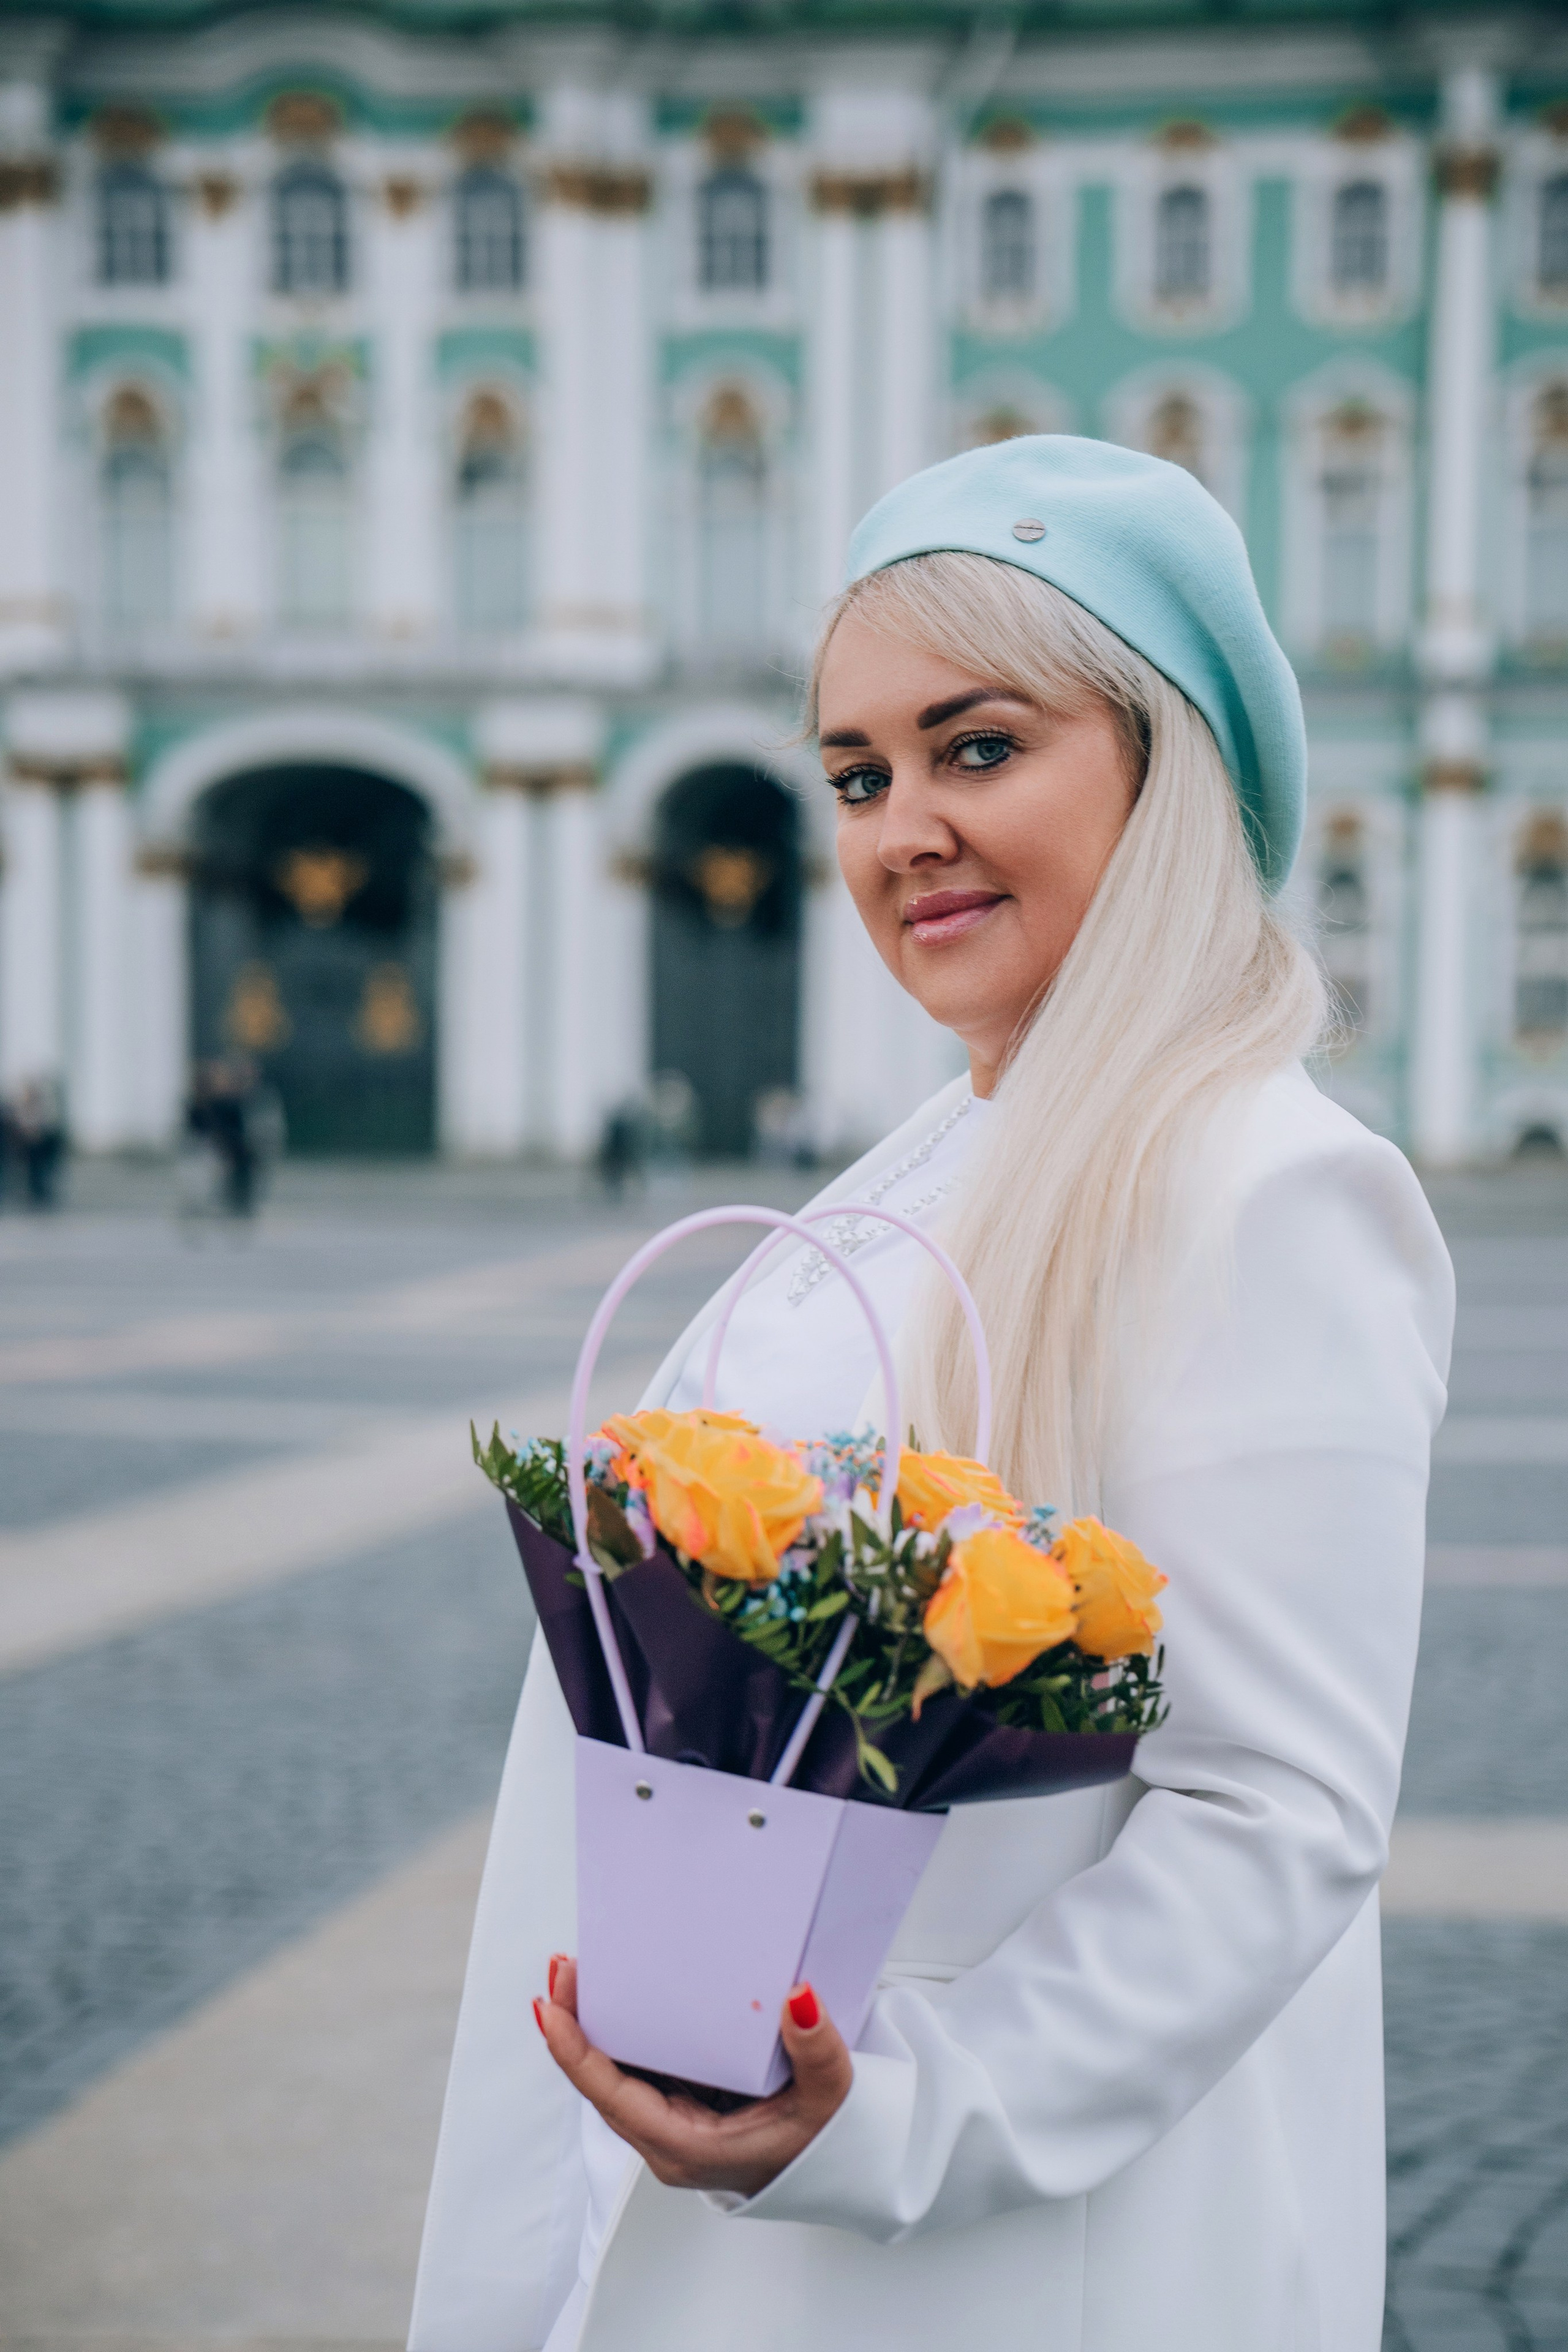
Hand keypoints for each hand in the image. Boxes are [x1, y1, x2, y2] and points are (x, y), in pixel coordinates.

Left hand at [534, 1956, 852, 2197]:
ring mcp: (670, 2124)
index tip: (551, 2009)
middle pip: (601, 2081)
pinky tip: (617, 1996)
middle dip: (575, 2025)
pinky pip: (637, 2069)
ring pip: (614, 2074)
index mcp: (686, 2147)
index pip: (615, 2098)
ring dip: (592, 2026)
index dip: (577, 2054)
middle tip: (566, 1967)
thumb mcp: (827, 2096)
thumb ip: (815, 2050)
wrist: (833, 2166)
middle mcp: (666, 2139)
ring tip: (578, 1971)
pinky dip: (621, 2033)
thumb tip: (798, 1998)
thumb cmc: (824, 2142)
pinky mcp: (679, 2107)